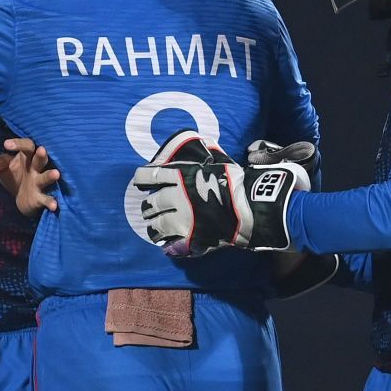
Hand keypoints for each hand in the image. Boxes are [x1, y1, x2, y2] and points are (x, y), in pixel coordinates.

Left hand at [0, 138, 59, 215]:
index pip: (26, 146)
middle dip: (41, 156)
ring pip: (46, 177)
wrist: (21, 198)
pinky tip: (54, 205)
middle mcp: (36, 168)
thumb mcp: (4, 168)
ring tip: (56, 174)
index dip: (17, 144)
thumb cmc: (14, 175)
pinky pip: (47, 199)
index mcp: (27, 157)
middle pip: (40, 159)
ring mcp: (39, 182)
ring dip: (50, 176)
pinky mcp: (41, 197)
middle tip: (42, 150)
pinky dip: (51, 202)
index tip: (6, 145)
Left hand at [130, 133, 307, 256]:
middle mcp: (175, 196)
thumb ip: (202, 160)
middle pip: (150, 204)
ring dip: (155, 228)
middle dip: (150, 207)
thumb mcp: (216, 163)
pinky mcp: (189, 238)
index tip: (140, 185)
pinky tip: (168, 246)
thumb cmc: (235, 182)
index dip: (142, 180)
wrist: (249, 206)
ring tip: (157, 230)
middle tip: (152, 210)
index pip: (147, 176)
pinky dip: (167, 246)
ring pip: (155, 226)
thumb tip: (203, 145)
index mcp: (179, 175)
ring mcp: (180, 219)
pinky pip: (169, 245)